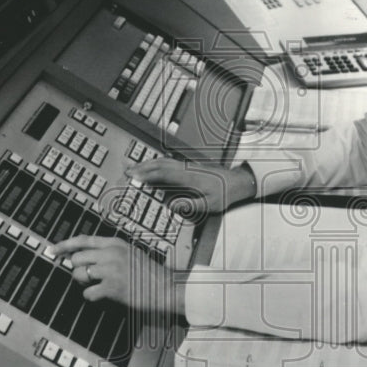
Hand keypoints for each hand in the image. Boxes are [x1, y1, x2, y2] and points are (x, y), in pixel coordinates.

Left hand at [49, 235, 184, 315]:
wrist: (163, 287)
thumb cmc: (148, 273)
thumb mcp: (129, 252)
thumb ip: (108, 251)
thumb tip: (84, 256)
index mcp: (115, 243)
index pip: (83, 240)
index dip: (65, 245)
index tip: (53, 250)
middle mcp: (111, 254)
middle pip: (77, 258)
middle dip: (77, 269)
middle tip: (87, 276)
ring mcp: (110, 270)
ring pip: (79, 275)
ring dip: (83, 283)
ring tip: (96, 285)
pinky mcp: (111, 287)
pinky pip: (88, 293)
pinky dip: (92, 297)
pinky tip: (102, 295)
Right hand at [126, 158, 255, 215]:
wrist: (239, 180)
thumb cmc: (226, 193)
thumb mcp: (211, 204)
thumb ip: (192, 205)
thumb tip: (173, 206)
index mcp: (190, 177)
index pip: (164, 174)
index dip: (148, 175)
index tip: (134, 177)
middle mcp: (187, 168)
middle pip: (160, 164)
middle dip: (142, 167)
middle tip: (127, 171)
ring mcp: (188, 165)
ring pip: (164, 161)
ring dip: (148, 163)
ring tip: (134, 167)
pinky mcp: (190, 166)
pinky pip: (169, 162)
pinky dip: (157, 163)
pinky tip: (152, 166)